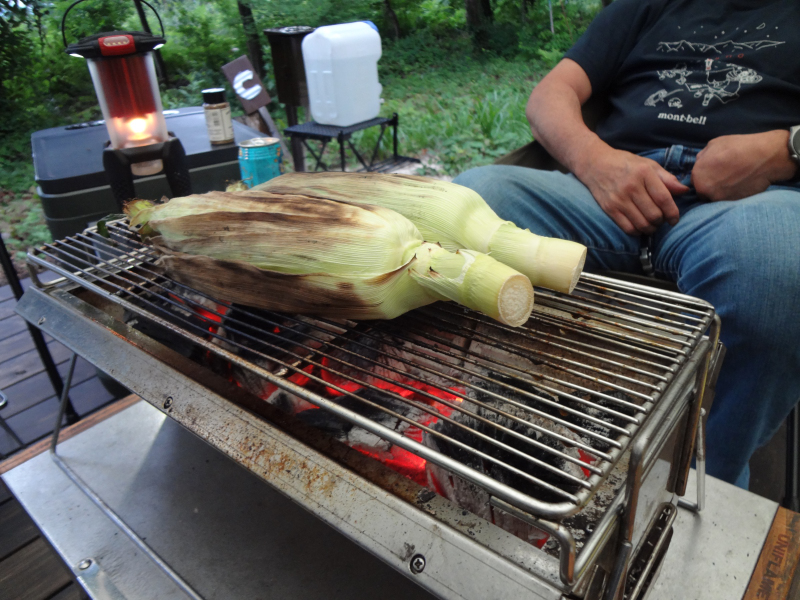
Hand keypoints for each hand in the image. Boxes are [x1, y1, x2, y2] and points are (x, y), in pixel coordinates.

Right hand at [574, 145, 688, 235]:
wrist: (595, 164)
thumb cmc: (625, 163)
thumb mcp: (647, 164)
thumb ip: (667, 178)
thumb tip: (684, 190)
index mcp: (643, 173)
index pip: (663, 199)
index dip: (672, 213)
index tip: (675, 219)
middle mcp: (631, 186)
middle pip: (654, 215)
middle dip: (662, 221)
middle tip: (662, 219)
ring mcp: (619, 199)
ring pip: (642, 224)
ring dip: (651, 228)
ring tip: (652, 224)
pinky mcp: (609, 209)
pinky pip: (628, 228)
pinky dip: (637, 231)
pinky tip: (639, 225)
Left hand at [691, 131, 796, 201]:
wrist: (764, 157)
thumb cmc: (739, 147)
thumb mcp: (714, 144)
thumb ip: (703, 156)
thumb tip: (700, 162)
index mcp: (697, 175)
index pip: (694, 181)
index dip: (704, 176)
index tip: (713, 173)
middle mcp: (705, 190)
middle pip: (703, 192)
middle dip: (710, 186)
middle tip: (723, 178)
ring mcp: (719, 199)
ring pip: (714, 198)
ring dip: (720, 192)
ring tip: (733, 181)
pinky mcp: (732, 204)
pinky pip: (727, 201)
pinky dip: (731, 195)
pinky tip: (740, 185)